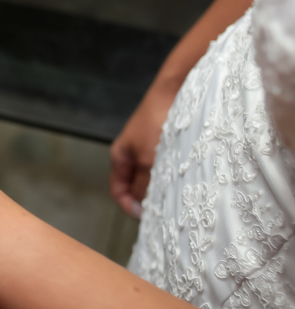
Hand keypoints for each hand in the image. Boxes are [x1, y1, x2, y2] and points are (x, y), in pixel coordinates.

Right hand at [109, 79, 178, 218]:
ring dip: (165, 187)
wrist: (177, 90)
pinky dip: (176, 175)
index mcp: (120, 156)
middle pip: (137, 185)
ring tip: (180, 196)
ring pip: (155, 176)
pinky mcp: (169, 141)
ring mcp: (152, 147)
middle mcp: (134, 153)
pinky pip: (170, 165)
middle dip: (149, 199)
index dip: (129, 206)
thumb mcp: (149, 160)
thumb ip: (145, 184)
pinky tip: (189, 178)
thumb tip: (144, 206)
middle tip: (167, 212)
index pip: (118, 190)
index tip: (148, 218)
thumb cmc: (157, 124)